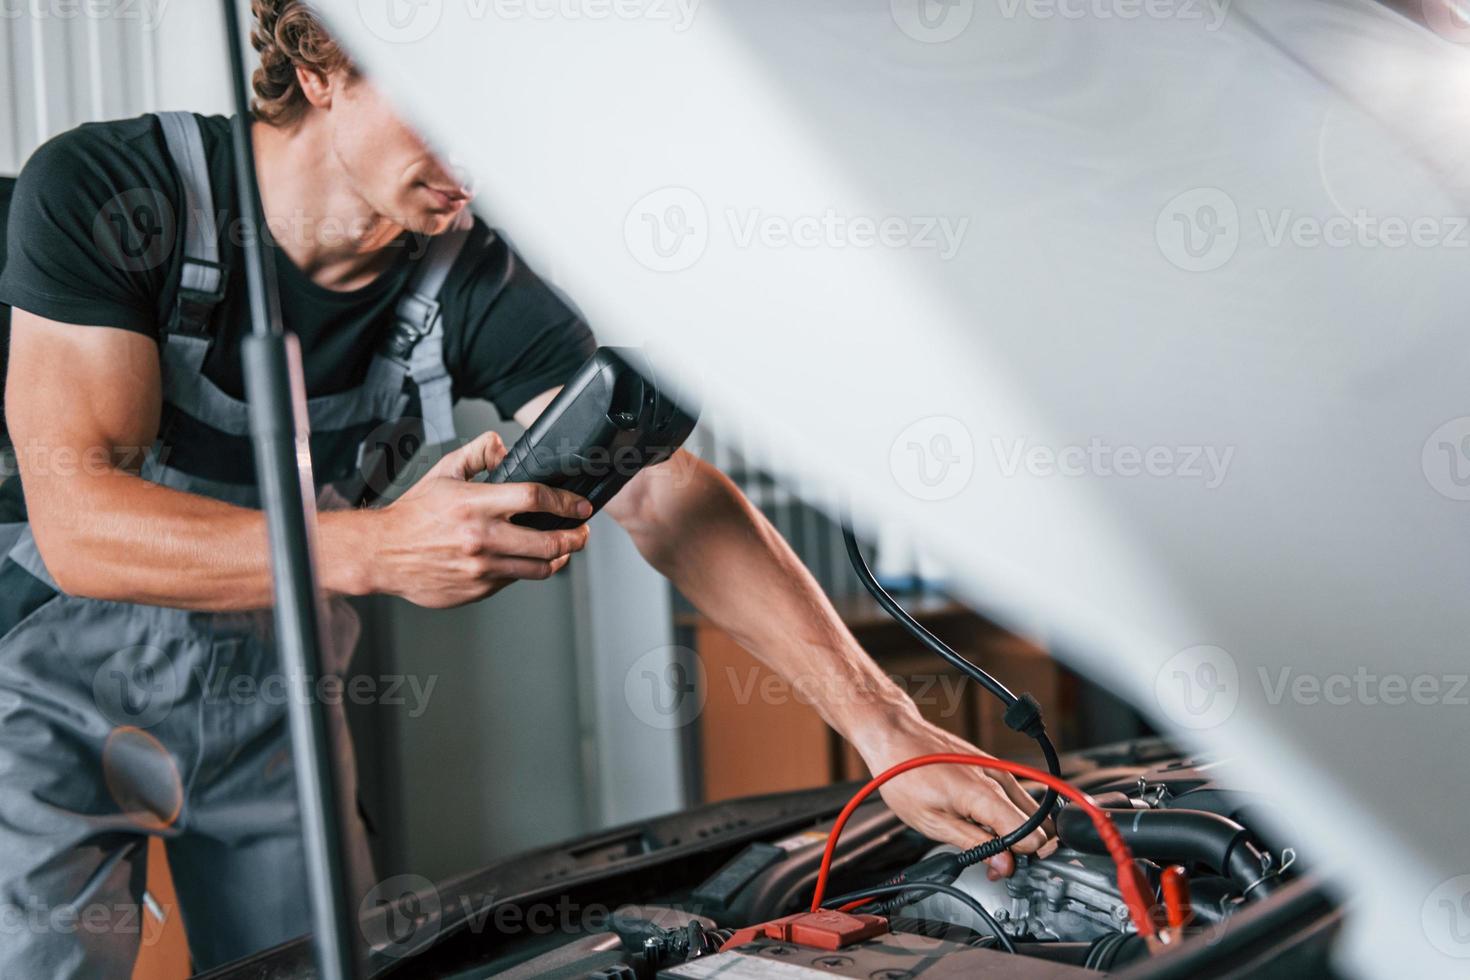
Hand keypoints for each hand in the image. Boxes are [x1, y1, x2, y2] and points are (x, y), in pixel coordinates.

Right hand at [364, 431, 592, 607]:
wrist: (381, 554)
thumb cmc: (413, 513)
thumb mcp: (444, 472)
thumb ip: (477, 453)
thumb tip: (502, 445)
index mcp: (475, 504)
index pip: (535, 499)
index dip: (566, 503)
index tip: (581, 506)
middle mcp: (481, 538)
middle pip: (548, 542)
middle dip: (576, 537)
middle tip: (583, 532)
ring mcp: (480, 568)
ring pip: (538, 568)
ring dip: (559, 558)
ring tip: (564, 549)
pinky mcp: (476, 590)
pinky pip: (514, 580)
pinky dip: (526, 570)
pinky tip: (527, 560)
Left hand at [850, 710, 1056, 877]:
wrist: (895, 735)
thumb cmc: (904, 774)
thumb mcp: (932, 822)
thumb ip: (974, 844)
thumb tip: (1004, 865)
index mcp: (984, 795)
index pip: (1034, 835)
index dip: (1021, 858)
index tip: (1000, 866)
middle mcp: (999, 778)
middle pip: (1041, 824)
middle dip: (1025, 848)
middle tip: (997, 860)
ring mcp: (999, 770)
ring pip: (1033, 810)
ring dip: (1020, 832)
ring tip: (990, 842)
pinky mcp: (994, 766)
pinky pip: (1017, 796)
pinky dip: (1011, 814)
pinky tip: (986, 822)